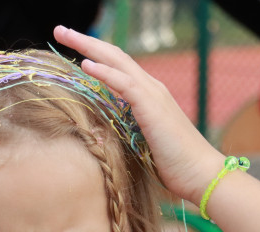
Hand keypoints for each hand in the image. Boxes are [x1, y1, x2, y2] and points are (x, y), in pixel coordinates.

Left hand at [53, 25, 221, 205]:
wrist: (200, 174)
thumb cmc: (172, 165)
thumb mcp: (140, 144)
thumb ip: (124, 131)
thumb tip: (100, 135)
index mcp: (147, 95)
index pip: (117, 66)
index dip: (94, 54)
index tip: (69, 47)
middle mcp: (150, 87)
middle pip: (114, 55)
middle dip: (85, 41)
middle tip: (60, 30)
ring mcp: (153, 94)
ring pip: (117, 62)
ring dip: (89, 47)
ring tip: (65, 35)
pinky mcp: (152, 108)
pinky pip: (125, 84)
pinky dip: (106, 73)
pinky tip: (86, 64)